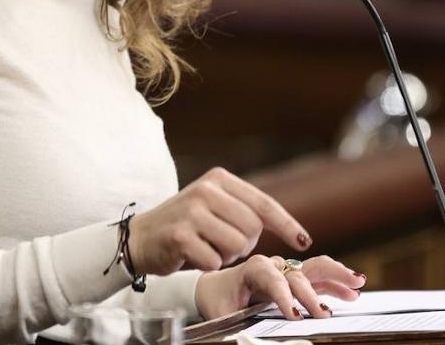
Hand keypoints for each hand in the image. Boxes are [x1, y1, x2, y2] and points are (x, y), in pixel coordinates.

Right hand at [128, 167, 310, 275]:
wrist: (141, 237)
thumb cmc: (186, 226)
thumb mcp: (214, 206)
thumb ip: (244, 209)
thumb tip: (292, 230)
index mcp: (219, 178)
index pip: (263, 203)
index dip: (287, 224)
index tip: (304, 242)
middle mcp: (206, 190)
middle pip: (253, 229)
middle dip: (244, 245)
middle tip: (222, 244)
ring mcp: (192, 212)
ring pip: (237, 246)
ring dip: (226, 256)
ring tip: (206, 247)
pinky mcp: (181, 235)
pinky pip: (215, 261)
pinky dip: (208, 265)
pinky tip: (192, 255)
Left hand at [194, 254, 366, 320]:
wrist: (218, 287)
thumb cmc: (221, 302)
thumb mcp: (224, 316)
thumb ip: (239, 327)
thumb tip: (251, 342)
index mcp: (254, 270)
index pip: (273, 281)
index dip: (283, 297)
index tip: (294, 315)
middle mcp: (274, 265)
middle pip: (298, 274)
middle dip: (311, 295)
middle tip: (323, 315)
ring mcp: (287, 270)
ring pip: (316, 268)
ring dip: (337, 276)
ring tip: (357, 283)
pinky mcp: (297, 277)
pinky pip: (320, 276)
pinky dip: (337, 282)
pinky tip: (354, 289)